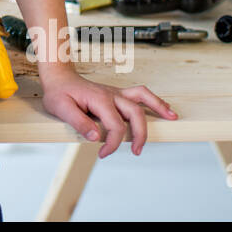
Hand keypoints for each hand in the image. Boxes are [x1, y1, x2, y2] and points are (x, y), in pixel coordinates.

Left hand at [38, 66, 177, 156]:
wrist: (58, 78)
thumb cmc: (59, 92)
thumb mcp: (61, 108)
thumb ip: (78, 122)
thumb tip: (95, 137)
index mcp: (99, 99)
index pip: (114, 125)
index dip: (111, 143)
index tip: (103, 154)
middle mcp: (111, 94)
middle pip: (135, 112)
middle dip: (140, 133)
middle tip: (136, 151)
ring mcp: (116, 93)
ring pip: (142, 98)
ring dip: (159, 107)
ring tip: (173, 118)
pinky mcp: (117, 94)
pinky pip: (140, 95)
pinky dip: (153, 100)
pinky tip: (164, 108)